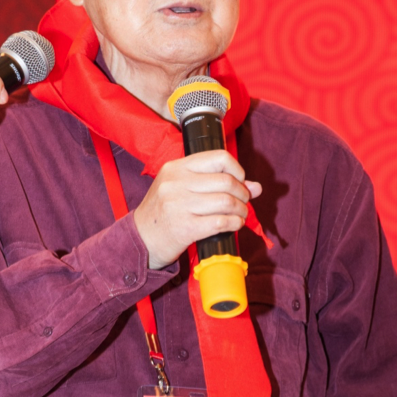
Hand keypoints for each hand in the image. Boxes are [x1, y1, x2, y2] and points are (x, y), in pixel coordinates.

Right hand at [133, 150, 261, 269]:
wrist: (140, 238)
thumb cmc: (163, 211)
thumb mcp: (181, 188)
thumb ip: (216, 183)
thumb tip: (255, 186)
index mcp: (175, 168)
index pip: (218, 158)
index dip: (236, 169)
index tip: (239, 180)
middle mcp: (176, 183)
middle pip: (226, 181)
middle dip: (242, 193)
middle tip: (243, 201)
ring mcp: (179, 205)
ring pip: (226, 202)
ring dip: (241, 210)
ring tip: (240, 214)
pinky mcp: (185, 228)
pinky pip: (221, 222)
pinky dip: (235, 224)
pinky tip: (235, 224)